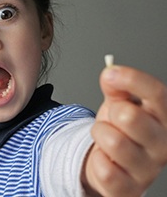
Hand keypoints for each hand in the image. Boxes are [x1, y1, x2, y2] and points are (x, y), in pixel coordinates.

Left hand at [85, 66, 166, 196]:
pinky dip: (97, 158)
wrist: (112, 159)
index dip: (131, 79)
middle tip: (112, 118)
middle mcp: (162, 143)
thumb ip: (116, 86)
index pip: (156, 92)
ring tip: (106, 137)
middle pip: (130, 116)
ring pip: (113, 141)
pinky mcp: (130, 189)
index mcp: (162, 116)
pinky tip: (106, 158)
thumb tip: (110, 74)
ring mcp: (148, 169)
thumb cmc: (119, 127)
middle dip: (111, 113)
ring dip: (100, 134)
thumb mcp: (119, 101)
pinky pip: (104, 169)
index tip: (110, 74)